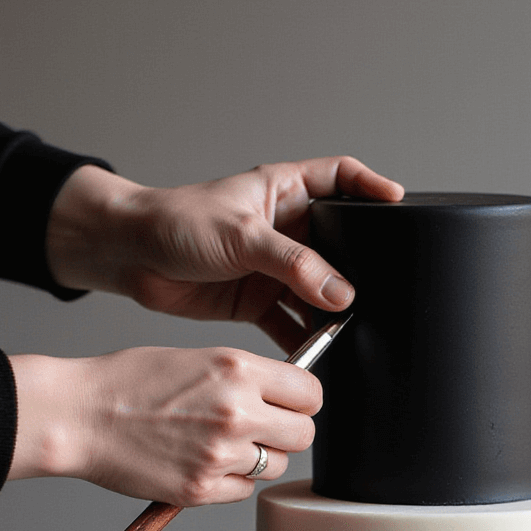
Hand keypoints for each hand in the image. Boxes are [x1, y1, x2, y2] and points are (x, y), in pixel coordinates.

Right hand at [7, 344, 320, 503]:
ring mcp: (221, 454)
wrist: (80, 416)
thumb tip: (283, 394)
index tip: (290, 403)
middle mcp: (237, 411)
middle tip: (261, 430)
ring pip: (276, 466)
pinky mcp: (203, 489)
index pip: (310, 392)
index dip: (301, 400)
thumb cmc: (128, 383)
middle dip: (287, 433)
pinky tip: (200, 463)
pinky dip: (230, 482)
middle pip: (303, 435)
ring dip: (258, 460)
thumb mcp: (196, 359)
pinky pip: (244, 491)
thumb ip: (243, 376)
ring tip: (219, 444)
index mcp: (236, 369)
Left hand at [46, 156, 403, 351]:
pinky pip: (293, 322)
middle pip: (339, 245)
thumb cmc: (177, 223)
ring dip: (331, 311)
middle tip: (380, 288)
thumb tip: (341, 293)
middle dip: (359, 267)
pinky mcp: (258, 301)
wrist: (131, 258)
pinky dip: (305, 339)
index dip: (372, 188)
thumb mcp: (242, 236)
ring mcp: (274, 267)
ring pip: (318, 290)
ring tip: (347, 329)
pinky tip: (315, 352)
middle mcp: (286, 228)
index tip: (399, 205)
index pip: (341, 178)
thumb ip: (294, 264)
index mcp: (285, 191)